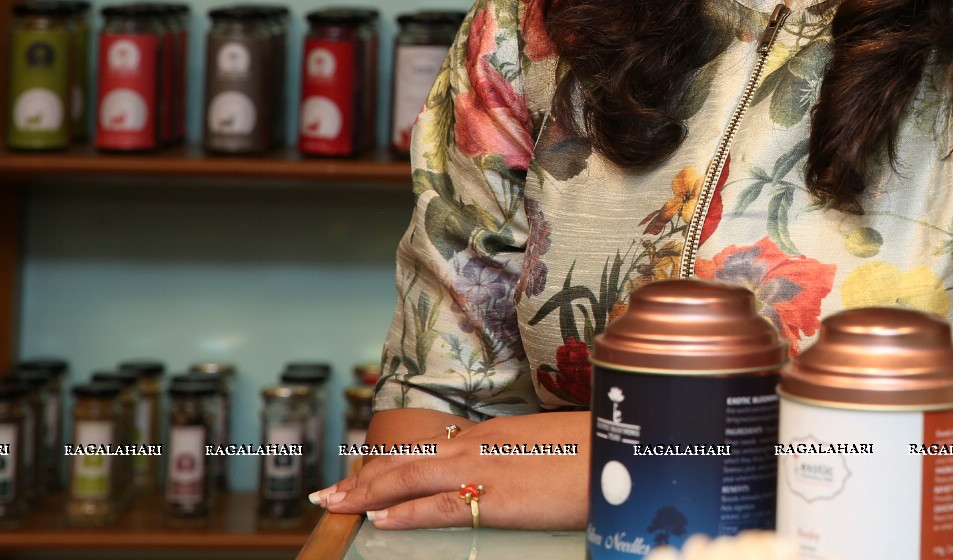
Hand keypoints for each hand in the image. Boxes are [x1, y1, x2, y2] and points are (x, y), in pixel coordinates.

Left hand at [312, 408, 588, 530]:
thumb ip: (522, 454)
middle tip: (328, 493)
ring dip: (368, 493)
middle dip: (364, 478)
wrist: (624, 447)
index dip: (392, 462)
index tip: (364, 472)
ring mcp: (484, 468)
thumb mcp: (553, 444)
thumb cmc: (598, 448)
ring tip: (335, 504)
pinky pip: (439, 506)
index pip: (430, 448)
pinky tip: (380, 520)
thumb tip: (512, 466)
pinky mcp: (496, 497)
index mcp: (495, 432)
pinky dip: (405, 512)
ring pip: (410, 479)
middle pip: (408, 461)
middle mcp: (480, 444)